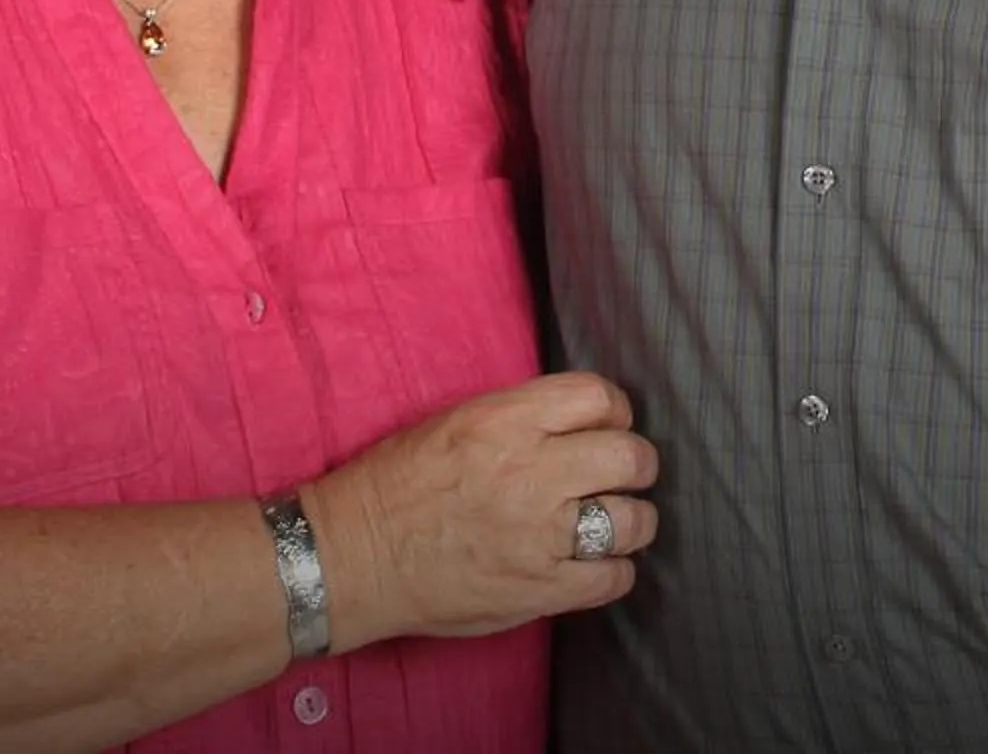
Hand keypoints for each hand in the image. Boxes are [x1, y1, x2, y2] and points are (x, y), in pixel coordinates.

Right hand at [303, 371, 658, 649]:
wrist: (353, 555)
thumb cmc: (396, 483)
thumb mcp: (457, 420)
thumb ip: (523, 417)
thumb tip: (581, 422)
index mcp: (506, 421)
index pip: (599, 398)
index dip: (612, 412)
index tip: (604, 427)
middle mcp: (531, 473)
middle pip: (630, 456)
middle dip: (634, 464)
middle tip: (617, 476)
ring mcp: (539, 536)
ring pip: (633, 520)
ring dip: (631, 520)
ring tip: (612, 523)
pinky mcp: (539, 590)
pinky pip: (614, 578)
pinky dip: (614, 571)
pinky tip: (595, 564)